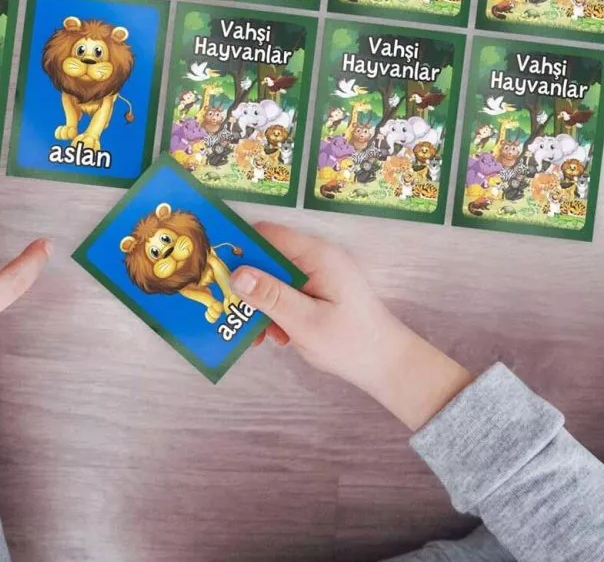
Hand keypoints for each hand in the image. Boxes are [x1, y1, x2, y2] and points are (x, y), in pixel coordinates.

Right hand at [231, 223, 471, 430]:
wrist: (388, 367)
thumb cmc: (351, 342)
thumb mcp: (305, 321)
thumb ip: (270, 296)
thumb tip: (236, 273)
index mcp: (316, 256)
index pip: (269, 235)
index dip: (240, 246)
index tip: (215, 267)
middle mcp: (315, 260)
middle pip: (267, 259)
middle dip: (247, 285)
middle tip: (230, 309)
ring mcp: (317, 277)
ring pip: (273, 280)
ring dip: (260, 305)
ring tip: (255, 333)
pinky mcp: (317, 294)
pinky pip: (285, 295)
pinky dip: (275, 313)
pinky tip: (274, 337)